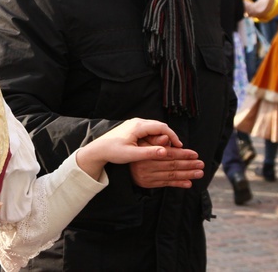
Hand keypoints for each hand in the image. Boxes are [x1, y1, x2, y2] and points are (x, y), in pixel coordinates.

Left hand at [75, 119, 203, 186]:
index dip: (173, 136)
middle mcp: (137, 122)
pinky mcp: (132, 128)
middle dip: (169, 137)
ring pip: (154, 129)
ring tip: (167, 150)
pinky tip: (156, 148)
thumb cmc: (113, 151)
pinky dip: (154, 138)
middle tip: (175, 149)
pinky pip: (148, 131)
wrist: (98, 149)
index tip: (179, 146)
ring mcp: (134, 124)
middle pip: (159, 126)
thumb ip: (149, 153)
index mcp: (138, 126)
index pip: (162, 127)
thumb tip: (166, 152)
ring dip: (161, 138)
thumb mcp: (132, 154)